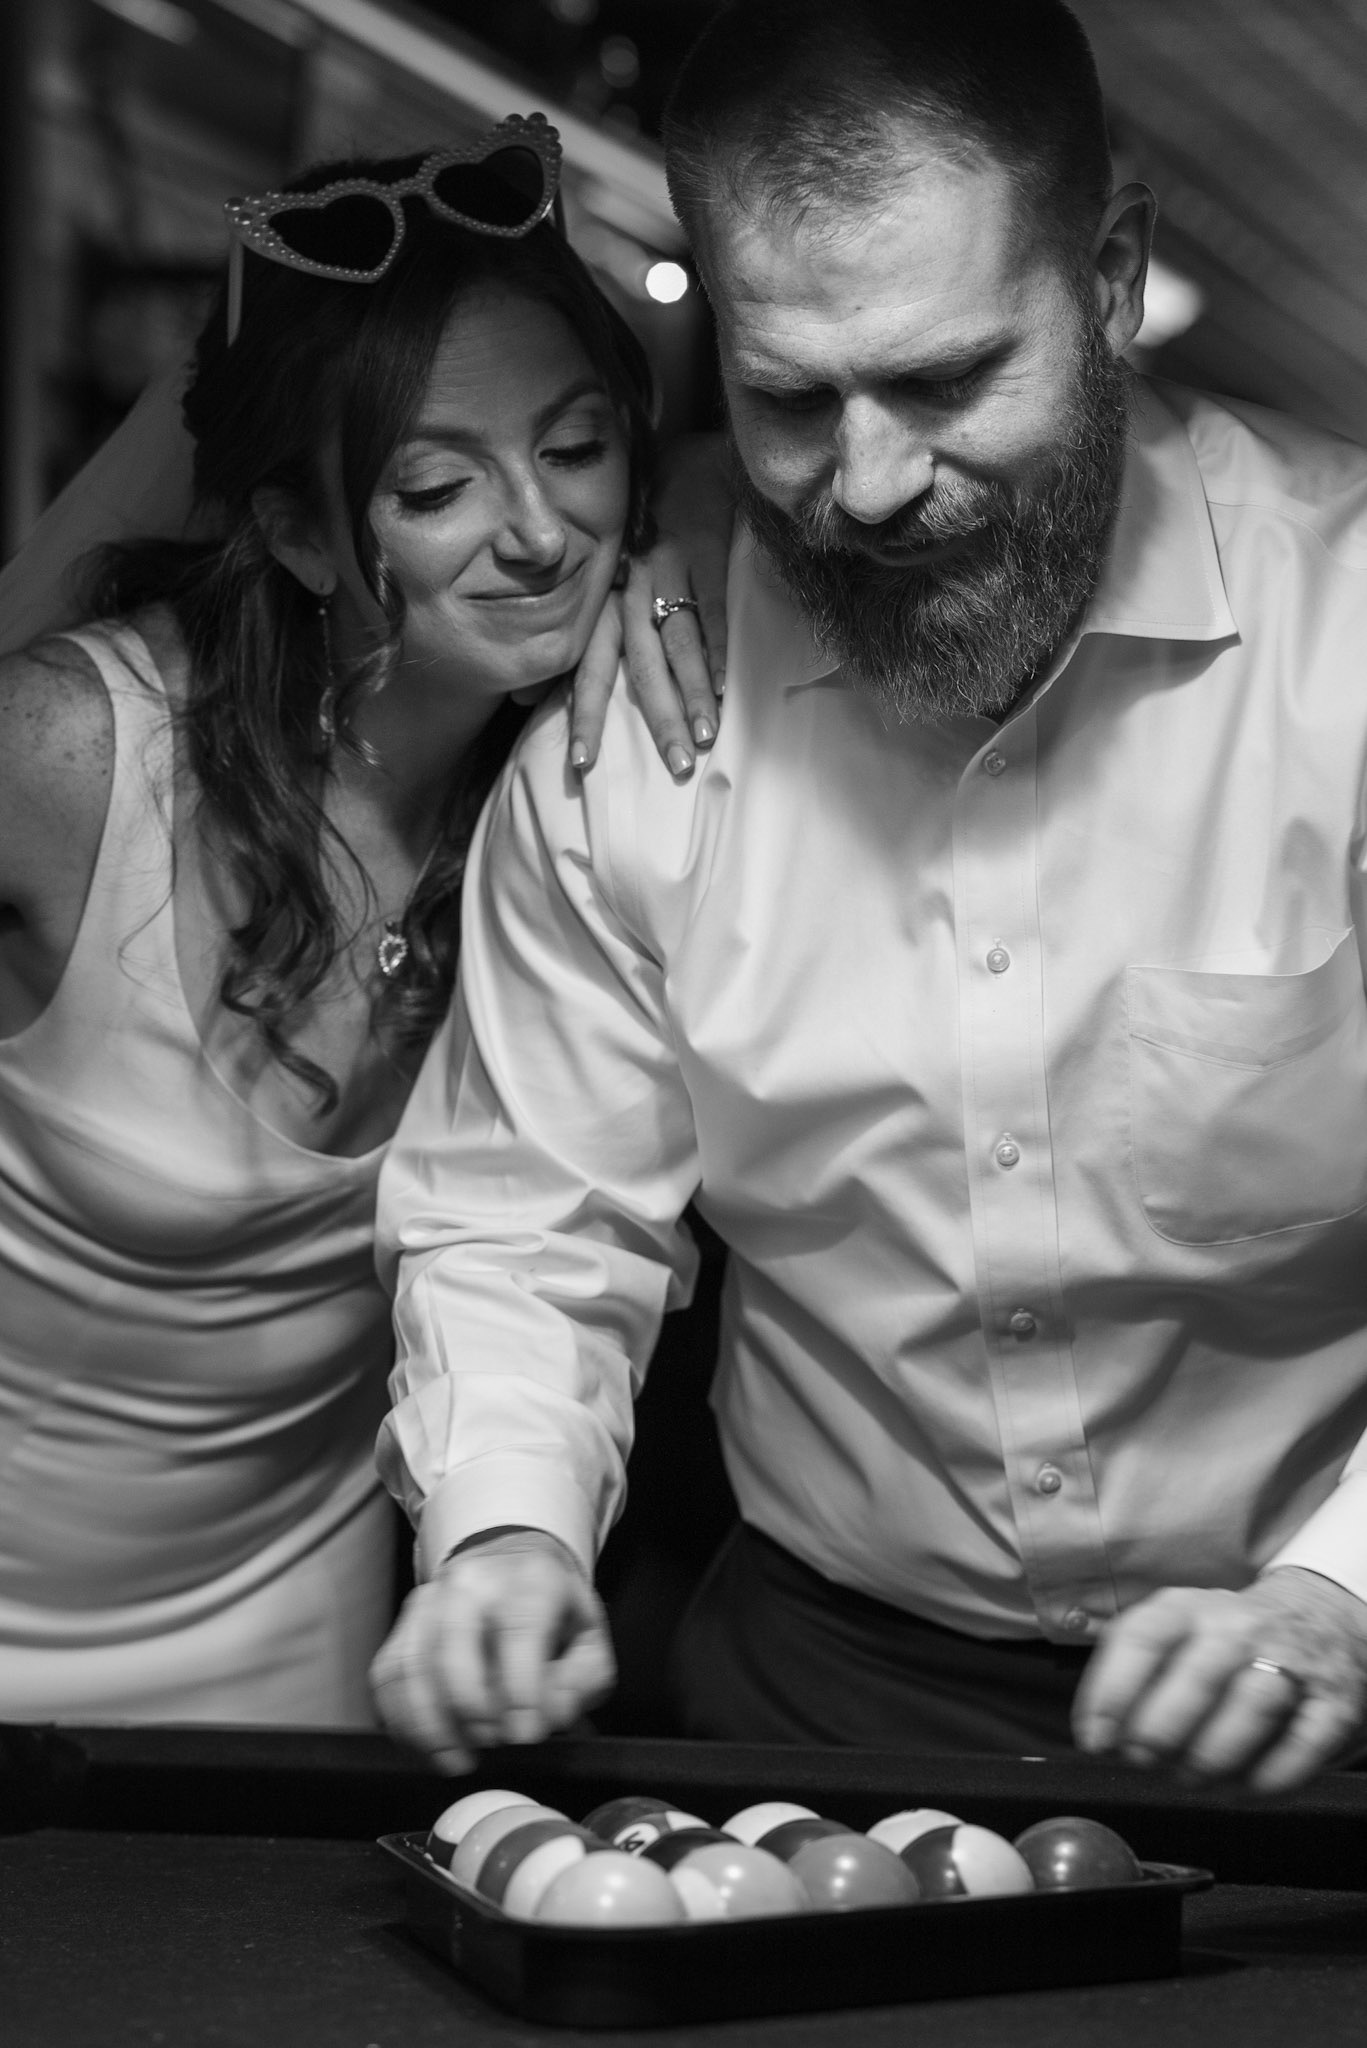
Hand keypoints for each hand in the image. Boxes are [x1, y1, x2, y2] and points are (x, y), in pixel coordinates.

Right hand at [369, 1529, 615, 1773]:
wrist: (512, 1563)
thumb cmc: (554, 1612)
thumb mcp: (590, 1640)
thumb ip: (580, 1682)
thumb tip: (548, 1715)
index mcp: (530, 1578)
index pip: (520, 1628)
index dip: (520, 1689)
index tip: (524, 1736)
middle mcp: (472, 1580)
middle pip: (452, 1649)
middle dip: (470, 1711)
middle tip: (491, 1746)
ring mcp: (429, 1599)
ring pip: (410, 1667)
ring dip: (429, 1726)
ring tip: (458, 1760)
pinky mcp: (402, 1623)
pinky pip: (387, 1676)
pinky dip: (401, 1720)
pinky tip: (428, 1745)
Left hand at [568, 432, 732, 776]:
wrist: (682, 466)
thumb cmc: (640, 539)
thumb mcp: (599, 587)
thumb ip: (569, 645)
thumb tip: (519, 699)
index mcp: (601, 603)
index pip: (589, 668)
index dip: (585, 716)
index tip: (583, 764)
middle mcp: (627, 589)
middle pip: (638, 666)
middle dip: (656, 719)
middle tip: (674, 767)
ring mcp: (667, 571)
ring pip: (678, 643)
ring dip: (692, 694)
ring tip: (704, 738)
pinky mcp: (706, 555)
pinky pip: (712, 609)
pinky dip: (718, 650)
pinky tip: (722, 688)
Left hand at [1072, 1567, 1366, 1790]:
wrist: (1322, 1619)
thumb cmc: (1227, 1643)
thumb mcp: (1176, 1634)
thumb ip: (1134, 1676)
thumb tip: (1098, 1738)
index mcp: (1189, 1608)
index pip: (1144, 1637)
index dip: (1113, 1691)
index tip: (1096, 1740)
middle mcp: (1240, 1627)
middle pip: (1198, 1675)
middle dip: (1161, 1730)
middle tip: (1143, 1761)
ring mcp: (1292, 1662)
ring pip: (1251, 1707)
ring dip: (1213, 1756)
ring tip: (1190, 1779)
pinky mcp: (1333, 1704)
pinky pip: (1302, 1746)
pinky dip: (1268, 1777)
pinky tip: (1241, 1788)